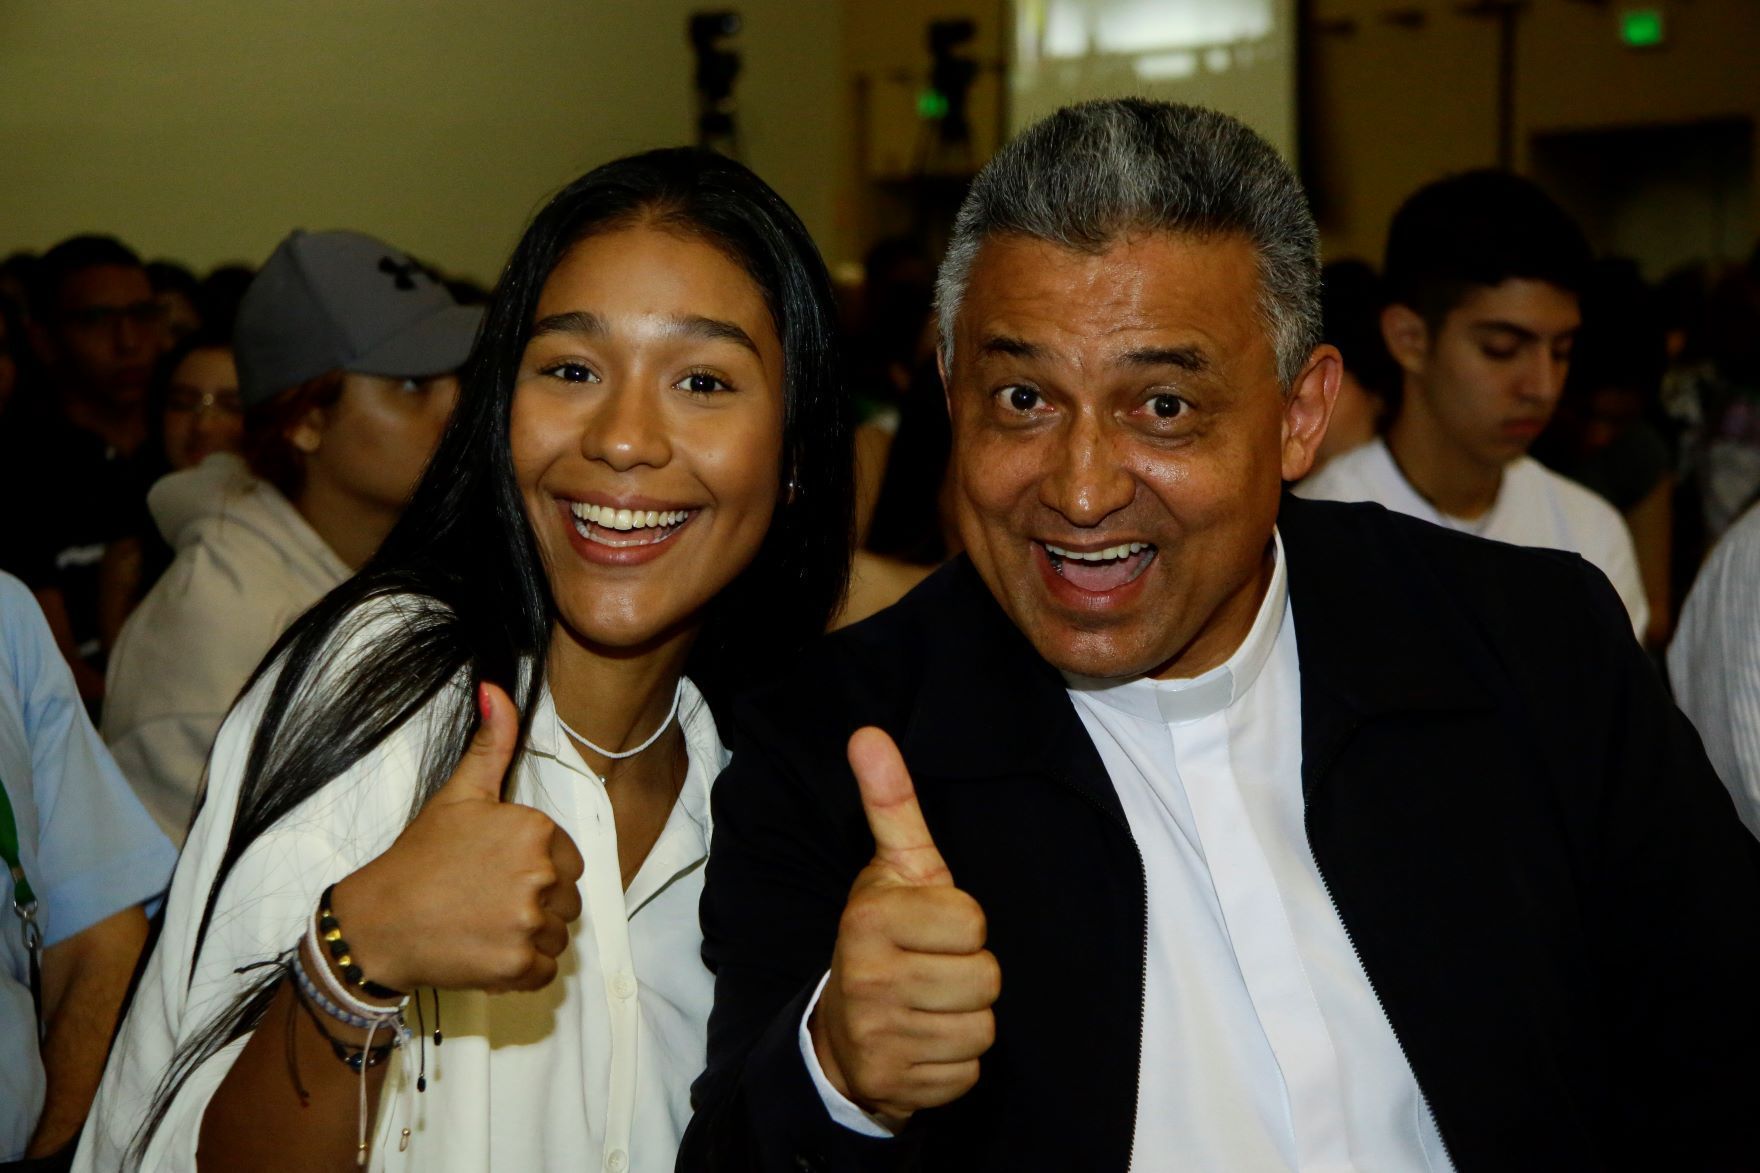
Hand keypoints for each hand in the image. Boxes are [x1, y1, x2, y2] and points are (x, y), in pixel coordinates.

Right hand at [330, 682, 584, 993]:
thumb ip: (491, 744)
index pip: (567, 859)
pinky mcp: (520, 967)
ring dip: (529, 937)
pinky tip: (486, 951)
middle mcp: (541, 874)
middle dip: (535, 903)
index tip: (497, 872)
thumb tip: (496, 688)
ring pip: (558, 935)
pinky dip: (521, 970)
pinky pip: (545, 972)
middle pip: (567, 898)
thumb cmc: (420, 857)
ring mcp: (530, 923)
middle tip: (487, 900)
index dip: (536, 868)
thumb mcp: (459, 794)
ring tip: (484, 924)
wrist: (378, 922)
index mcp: (536, 830)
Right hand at [810, 727, 999, 1126]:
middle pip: (986, 979)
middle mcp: (869, 978)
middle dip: (971, 975)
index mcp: (872, 919)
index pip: (973, 922)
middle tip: (934, 969)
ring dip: (966, 1019)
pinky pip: (969, 1073)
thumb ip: (889, 803)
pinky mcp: (897, 1085)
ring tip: (931, 1005)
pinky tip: (926, 1042)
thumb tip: (869, 733)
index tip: (933, 928)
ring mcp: (880, 1036)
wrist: (841, 1032)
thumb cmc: (884, 936)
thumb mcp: (892, 869)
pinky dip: (955, 1062)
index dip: (965, 925)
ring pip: (982, 1028)